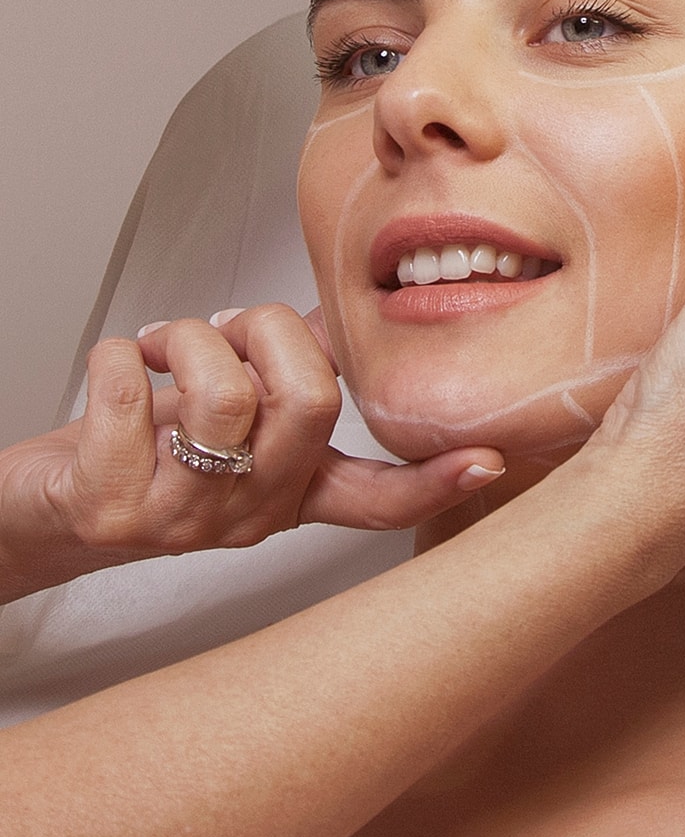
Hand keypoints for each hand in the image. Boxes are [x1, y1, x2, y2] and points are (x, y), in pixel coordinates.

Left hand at [0, 304, 503, 600]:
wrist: (44, 512)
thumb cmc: (139, 454)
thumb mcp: (229, 424)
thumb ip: (287, 375)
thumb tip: (341, 318)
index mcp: (289, 492)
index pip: (378, 502)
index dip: (434, 482)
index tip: (488, 459)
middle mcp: (249, 514)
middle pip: (309, 401)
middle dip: (261, 329)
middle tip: (221, 330)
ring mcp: (184, 518)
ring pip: (224, 392)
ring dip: (182, 338)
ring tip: (159, 347)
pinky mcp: (113, 507)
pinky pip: (128, 390)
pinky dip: (116, 353)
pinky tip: (117, 368)